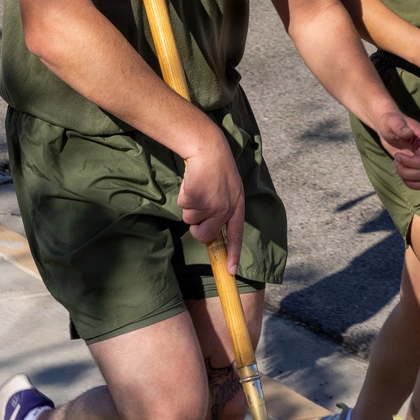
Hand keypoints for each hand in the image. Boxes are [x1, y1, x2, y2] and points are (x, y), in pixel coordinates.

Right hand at [178, 130, 245, 273]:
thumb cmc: (216, 168)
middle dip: (197, 227)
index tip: (230, 271)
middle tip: (198, 208)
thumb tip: (210, 232)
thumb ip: (224, 209)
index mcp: (237, 206)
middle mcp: (225, 209)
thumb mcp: (229, 189)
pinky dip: (184, 196)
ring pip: (190, 220)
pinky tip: (192, 183)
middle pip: (205, 235)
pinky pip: (183, 207)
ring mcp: (210, 205)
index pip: (235, 236)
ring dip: (190, 207)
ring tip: (198, 188)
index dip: (232, 254)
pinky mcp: (196, 199)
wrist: (208, 149)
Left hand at [376, 110, 419, 190]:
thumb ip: (399, 126)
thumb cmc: (390, 122)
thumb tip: (408, 133)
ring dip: (409, 179)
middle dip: (406, 172)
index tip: (397, 156)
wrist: (389, 126)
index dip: (409, 164)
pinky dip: (413, 184)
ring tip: (399, 166)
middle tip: (396, 161)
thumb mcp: (392, 122)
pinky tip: (403, 174)